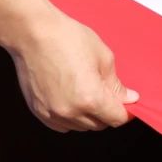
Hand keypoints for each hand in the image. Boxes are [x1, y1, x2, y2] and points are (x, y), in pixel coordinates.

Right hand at [9, 9, 138, 131]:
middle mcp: (70, 111)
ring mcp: (52, 113)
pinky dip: (71, 117)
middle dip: (108, 112)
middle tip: (110, 93)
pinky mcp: (38, 111)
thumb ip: (116, 84)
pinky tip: (73, 99)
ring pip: (81, 126)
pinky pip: (62, 124)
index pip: (116, 118)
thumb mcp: (103, 58)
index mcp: (90, 98)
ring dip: (90, 116)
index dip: (126, 111)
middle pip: (99, 125)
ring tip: (89, 92)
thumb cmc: (68, 40)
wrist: (33, 34)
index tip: (128, 103)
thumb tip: (128, 98)